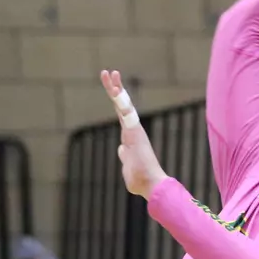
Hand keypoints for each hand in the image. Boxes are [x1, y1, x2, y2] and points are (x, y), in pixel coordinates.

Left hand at [100, 70, 167, 197]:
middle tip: (108, 72)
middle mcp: (132, 130)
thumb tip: (121, 149)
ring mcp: (134, 130)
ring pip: (124, 105)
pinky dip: (121, 100)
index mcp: (129, 136)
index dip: (116, 100)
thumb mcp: (127, 166)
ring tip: (110, 74)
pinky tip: (116, 89)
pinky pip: (127, 113)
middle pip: (121, 104)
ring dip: (117, 89)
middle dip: (115, 88)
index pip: (121, 113)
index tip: (112, 87)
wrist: (151, 185)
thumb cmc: (140, 180)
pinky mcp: (135, 132)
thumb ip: (124, 156)